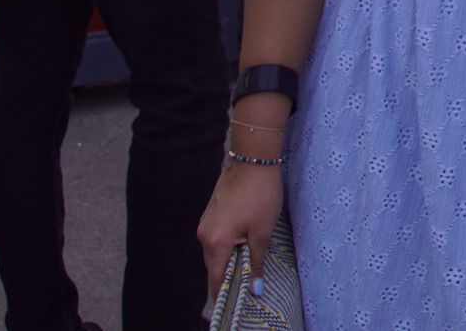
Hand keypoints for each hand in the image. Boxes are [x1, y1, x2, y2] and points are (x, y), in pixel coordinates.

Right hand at [198, 155, 284, 296]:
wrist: (254, 160)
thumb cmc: (260, 195)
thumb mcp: (262, 232)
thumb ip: (255, 263)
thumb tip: (254, 288)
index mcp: (215, 242)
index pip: (215, 279)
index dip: (224, 295)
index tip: (235, 304)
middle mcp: (204, 234)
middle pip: (213, 266)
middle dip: (228, 278)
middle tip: (247, 287)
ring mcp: (205, 223)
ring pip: (214, 252)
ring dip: (228, 261)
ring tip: (247, 268)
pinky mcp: (211, 214)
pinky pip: (216, 239)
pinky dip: (226, 247)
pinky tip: (242, 247)